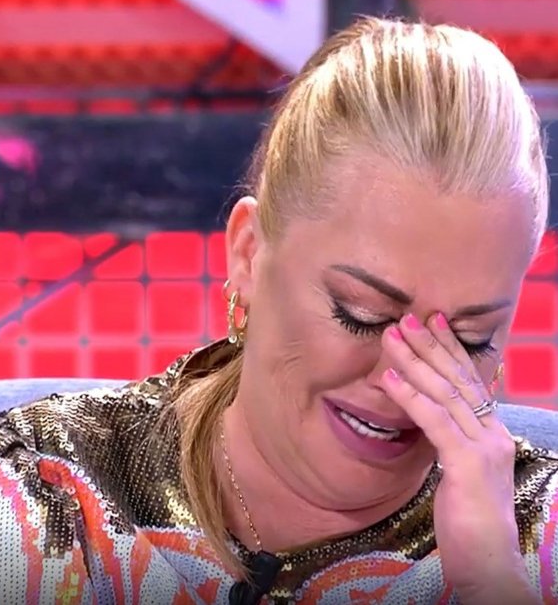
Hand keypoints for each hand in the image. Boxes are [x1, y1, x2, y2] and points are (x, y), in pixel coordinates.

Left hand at [379, 313, 537, 603]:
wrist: (489, 563)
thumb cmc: (470, 519)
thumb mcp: (461, 470)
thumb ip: (450, 439)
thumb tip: (429, 414)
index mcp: (491, 433)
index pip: (470, 381)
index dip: (451, 349)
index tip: (433, 321)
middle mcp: (492, 433)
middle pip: (458, 379)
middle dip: (431, 345)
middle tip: (407, 317)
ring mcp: (484, 448)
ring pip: (445, 393)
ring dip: (415, 361)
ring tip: (392, 336)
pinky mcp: (469, 465)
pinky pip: (434, 422)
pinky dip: (411, 397)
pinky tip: (389, 379)